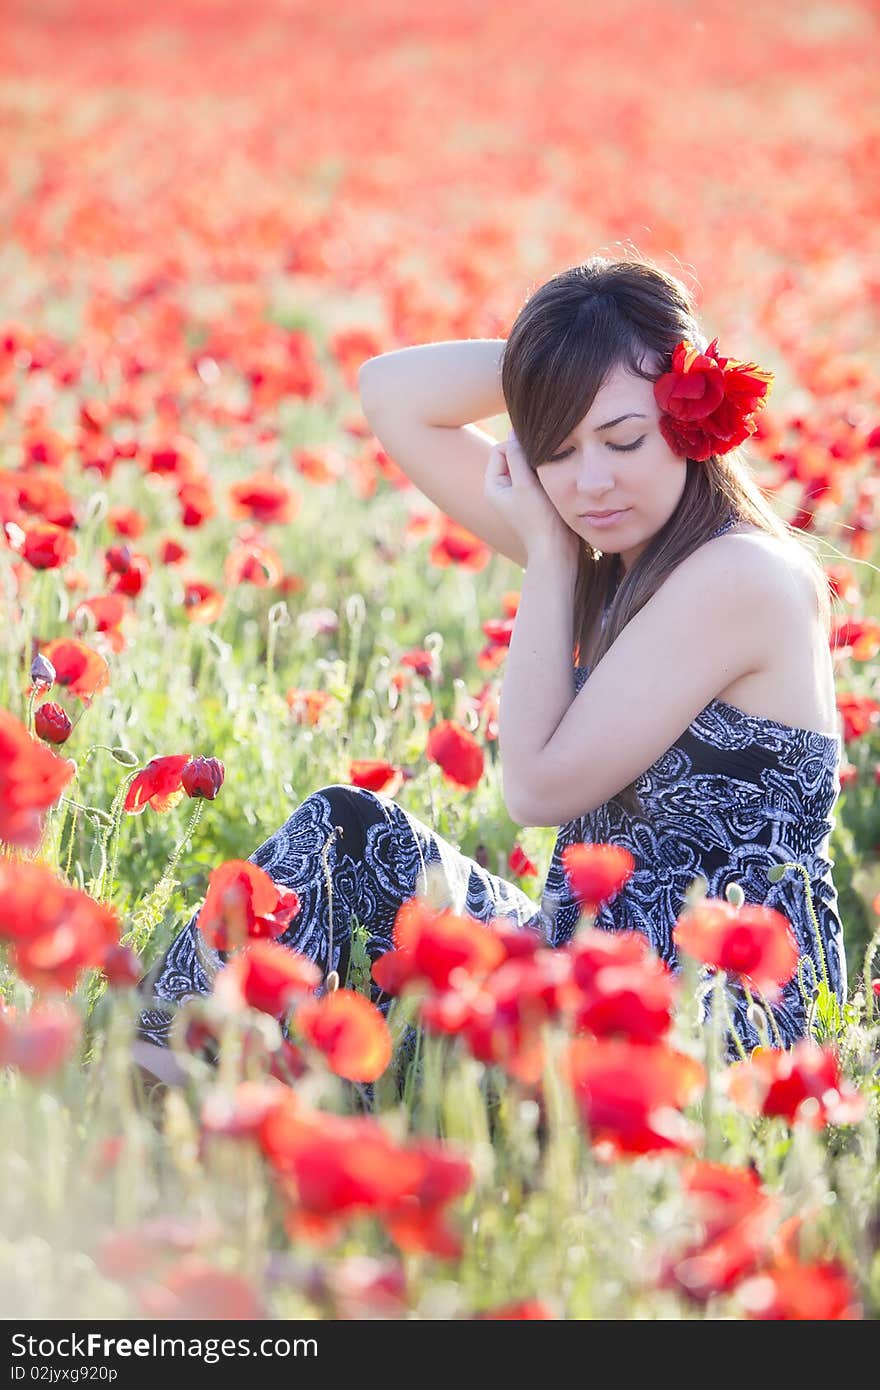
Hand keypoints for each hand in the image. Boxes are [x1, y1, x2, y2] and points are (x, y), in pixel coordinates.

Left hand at [484, 430, 580, 565]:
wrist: (556, 550)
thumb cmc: (539, 519)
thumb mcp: (525, 484)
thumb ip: (517, 456)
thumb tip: (514, 432)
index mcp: (493, 486)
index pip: (500, 449)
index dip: (516, 446)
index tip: (535, 455)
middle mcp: (503, 489)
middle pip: (514, 456)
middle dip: (529, 455)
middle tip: (544, 466)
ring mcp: (519, 494)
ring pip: (528, 465)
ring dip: (540, 465)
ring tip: (550, 476)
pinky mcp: (535, 498)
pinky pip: (538, 476)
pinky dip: (547, 474)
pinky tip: (557, 482)